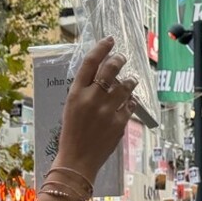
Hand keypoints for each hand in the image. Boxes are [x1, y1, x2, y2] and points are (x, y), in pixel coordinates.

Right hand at [52, 37, 138, 183]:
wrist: (77, 160)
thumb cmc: (70, 134)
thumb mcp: (70, 108)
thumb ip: (83, 91)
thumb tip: (100, 76)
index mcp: (75, 93)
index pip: (90, 63)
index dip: (101, 48)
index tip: (110, 40)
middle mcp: (91, 98)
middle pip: (110, 69)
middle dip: (119, 60)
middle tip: (122, 58)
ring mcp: (106, 110)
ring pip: (126, 86)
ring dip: (130, 81)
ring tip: (130, 81)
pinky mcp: (119, 123)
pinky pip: (130, 105)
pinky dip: (130, 102)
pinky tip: (128, 103)